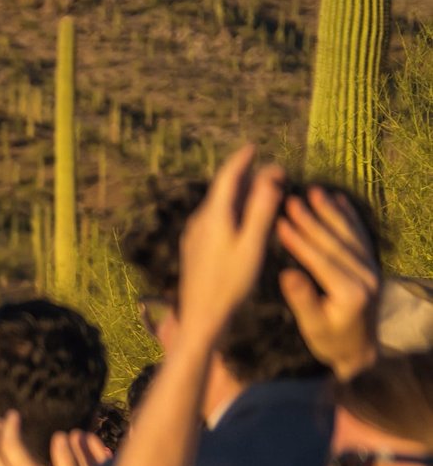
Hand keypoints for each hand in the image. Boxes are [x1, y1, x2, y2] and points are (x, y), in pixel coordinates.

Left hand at [177, 146, 286, 339]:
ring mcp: (194, 237)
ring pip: (218, 207)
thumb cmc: (230, 284)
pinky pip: (214, 221)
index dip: (240, 160)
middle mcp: (200, 223)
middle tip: (270, 170)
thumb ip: (261, 210)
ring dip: (239, 196)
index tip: (253, 147)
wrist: (201, 318)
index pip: (226, 178)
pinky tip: (242, 220)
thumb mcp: (252, 246)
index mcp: (214, 218)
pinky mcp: (194, 251)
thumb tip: (271, 176)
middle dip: (246, 178)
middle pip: (223, 191)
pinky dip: (232, 212)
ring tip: (260, 191)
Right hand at [276, 185, 382, 379]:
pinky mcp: (372, 264)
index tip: (281, 223)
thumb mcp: (312, 326)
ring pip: (350, 235)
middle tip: (293, 200)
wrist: (360, 350)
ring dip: (332, 212)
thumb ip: (303, 299)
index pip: (322, 261)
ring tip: (315, 192)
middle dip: (313, 220)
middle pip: (336, 243)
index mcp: (350, 293)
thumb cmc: (330, 341)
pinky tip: (338, 201)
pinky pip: (361, 236)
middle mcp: (366, 276)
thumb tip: (287, 273)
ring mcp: (372, 268)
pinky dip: (349, 217)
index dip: (301, 241)